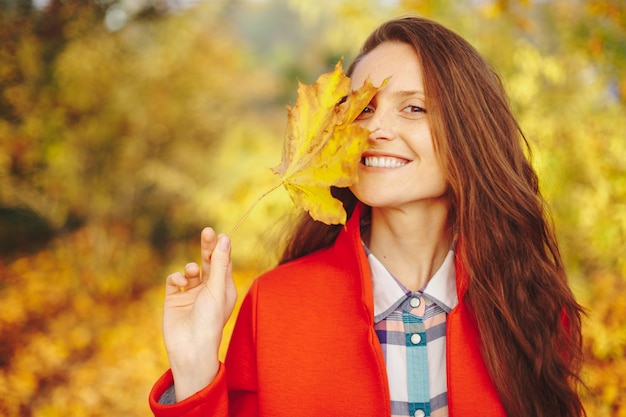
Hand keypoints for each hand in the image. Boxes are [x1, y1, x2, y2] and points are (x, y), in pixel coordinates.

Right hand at [162, 227, 236, 400]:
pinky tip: (180, 281)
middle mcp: (209, 290)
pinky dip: (176, 276)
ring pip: (191, 270)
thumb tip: (225, 239)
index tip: (219, 234)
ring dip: (192, 268)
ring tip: (192, 272)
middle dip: (207, 248)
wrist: (190, 348)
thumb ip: (219, 263)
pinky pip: (174, 280)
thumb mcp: (217, 289)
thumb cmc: (210, 320)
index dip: (221, 248)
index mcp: (224, 288)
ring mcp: (191, 294)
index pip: (224, 262)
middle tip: (207, 231)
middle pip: (208, 262)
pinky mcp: (174, 299)